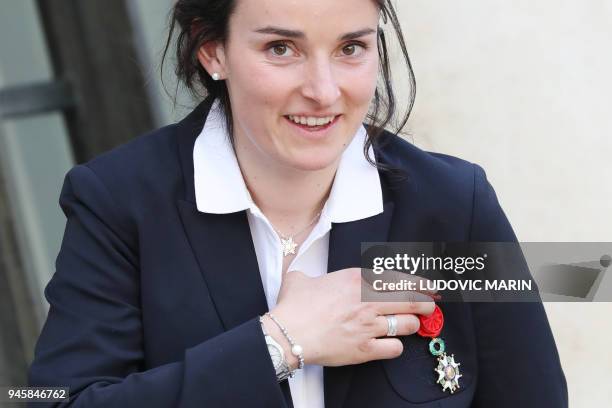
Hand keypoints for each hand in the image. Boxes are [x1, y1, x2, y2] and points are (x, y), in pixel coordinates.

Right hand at [267, 268, 434, 366]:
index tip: (427, 285)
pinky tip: (391, 344)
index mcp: (356, 279)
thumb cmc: (293, 306)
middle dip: (426, 302)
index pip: (397, 278)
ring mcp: (368, 325)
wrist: (288, 333)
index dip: (418, 282)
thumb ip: (309, 275)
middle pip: (411, 299)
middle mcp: (367, 300)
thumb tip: (303, 278)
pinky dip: (396, 346)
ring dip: (412, 324)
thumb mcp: (301, 278)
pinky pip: (394, 348)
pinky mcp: (365, 348)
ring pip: (407, 323)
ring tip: (413, 324)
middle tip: (430, 304)